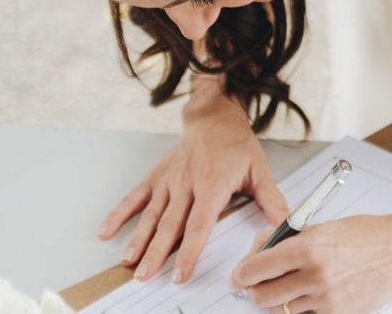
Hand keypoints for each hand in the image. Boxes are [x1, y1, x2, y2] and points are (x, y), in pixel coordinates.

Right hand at [97, 89, 288, 282]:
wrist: (214, 115)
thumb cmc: (236, 143)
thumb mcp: (258, 168)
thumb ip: (270, 198)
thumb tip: (284, 221)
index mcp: (212, 185)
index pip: (199, 224)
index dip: (189, 251)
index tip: (180, 273)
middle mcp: (187, 184)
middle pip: (170, 224)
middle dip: (157, 252)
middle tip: (145, 276)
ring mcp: (170, 179)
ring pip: (152, 213)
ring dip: (138, 238)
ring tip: (128, 261)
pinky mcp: (158, 174)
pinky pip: (136, 195)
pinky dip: (120, 213)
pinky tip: (107, 231)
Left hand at [229, 214, 391, 312]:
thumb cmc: (364, 234)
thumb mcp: (320, 227)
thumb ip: (288, 239)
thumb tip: (260, 249)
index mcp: (307, 248)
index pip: (257, 268)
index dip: (241, 273)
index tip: (238, 275)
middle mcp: (314, 276)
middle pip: (262, 296)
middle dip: (253, 290)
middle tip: (253, 283)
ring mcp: (325, 300)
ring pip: (280, 309)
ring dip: (275, 299)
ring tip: (283, 284)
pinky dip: (298, 307)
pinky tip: (305, 293)